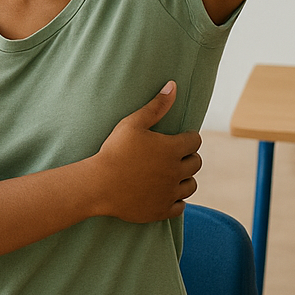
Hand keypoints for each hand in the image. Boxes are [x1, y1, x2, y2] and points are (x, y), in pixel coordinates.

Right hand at [90, 81, 201, 222]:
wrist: (99, 184)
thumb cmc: (114, 150)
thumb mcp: (132, 123)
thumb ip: (156, 106)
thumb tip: (173, 85)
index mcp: (172, 149)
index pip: (195, 141)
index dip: (187, 138)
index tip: (177, 138)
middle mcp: (177, 172)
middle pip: (196, 163)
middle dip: (188, 157)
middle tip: (171, 156)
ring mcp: (171, 193)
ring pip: (191, 185)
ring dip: (184, 178)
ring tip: (169, 174)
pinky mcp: (163, 209)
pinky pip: (181, 205)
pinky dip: (176, 199)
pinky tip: (164, 192)